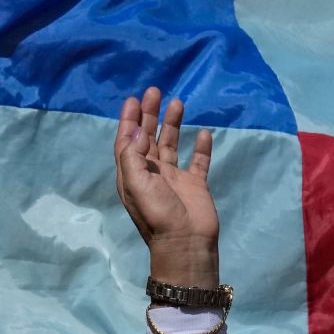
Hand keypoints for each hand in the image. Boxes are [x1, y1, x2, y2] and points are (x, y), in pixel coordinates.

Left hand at [114, 88, 219, 288]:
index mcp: (133, 174)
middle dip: (150, 115)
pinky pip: (199, 161)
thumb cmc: (158, 214)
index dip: (129, 120)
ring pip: (172, 144)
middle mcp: (152, 172)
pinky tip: (204, 133)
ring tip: (178, 102)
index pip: (128, 141)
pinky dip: (201, 147)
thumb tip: (139, 130)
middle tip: (155, 92)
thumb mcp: (137, 185)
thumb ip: (134, 156)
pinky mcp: (195, 184)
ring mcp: (174, 178)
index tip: (134, 99)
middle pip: (149, 137)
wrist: (186, 242)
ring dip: (173, 124)